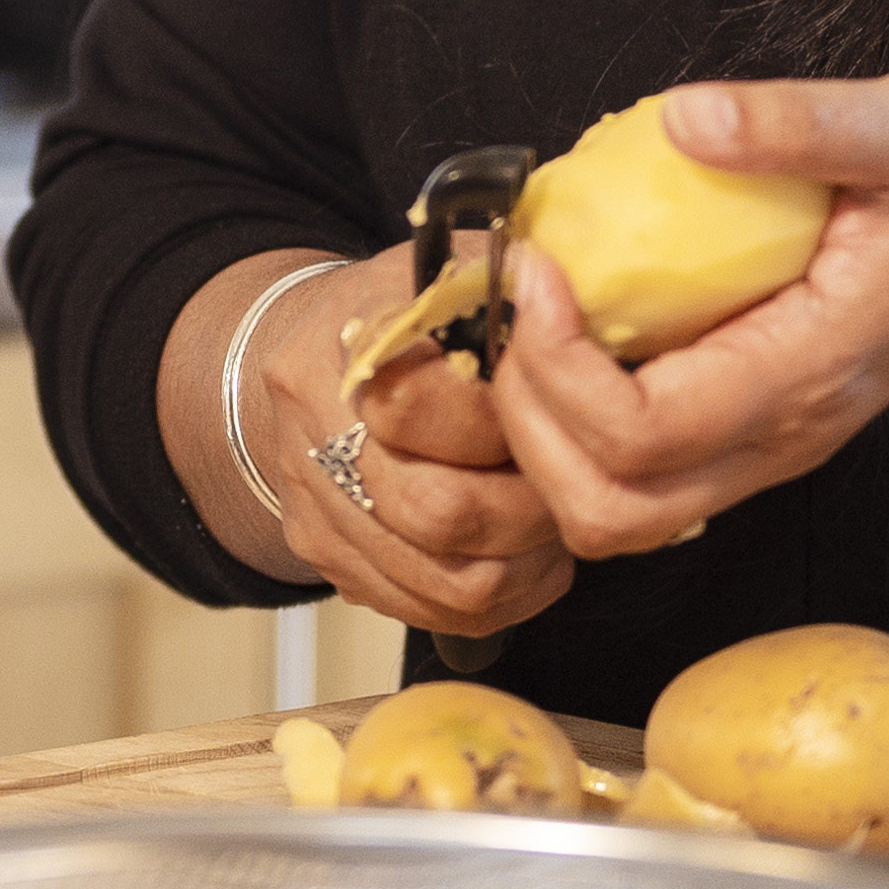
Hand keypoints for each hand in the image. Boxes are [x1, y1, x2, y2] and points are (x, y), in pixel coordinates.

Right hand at [251, 241, 576, 646]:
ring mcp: (317, 506)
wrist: (313, 351)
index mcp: (357, 345)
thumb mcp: (463, 274)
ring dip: (524, 564)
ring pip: (448, 581)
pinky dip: (501, 598)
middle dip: (530, 510)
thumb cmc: (413, 312)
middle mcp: (319, 431)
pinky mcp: (328, 561)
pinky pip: (435, 613)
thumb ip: (519, 291)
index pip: (438, 408)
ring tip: (551, 523)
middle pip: (442, 512)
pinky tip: (523, 555)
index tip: (559, 417)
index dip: (516, 424)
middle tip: (571, 485)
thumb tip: (576, 315)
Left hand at [478, 72, 888, 556]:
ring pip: (615, 515)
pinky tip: (564, 330)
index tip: (533, 268)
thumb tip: (687, 119)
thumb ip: (798, 123)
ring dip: (540, 436)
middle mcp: (784, 436)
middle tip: (512, 302)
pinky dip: (571, 427)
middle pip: (610, 509)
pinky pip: (636, 476)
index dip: (556, 366)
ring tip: (527, 321)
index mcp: (812, 372)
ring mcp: (767, 447)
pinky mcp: (751, 431)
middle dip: (527, 418)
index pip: (643, 433)